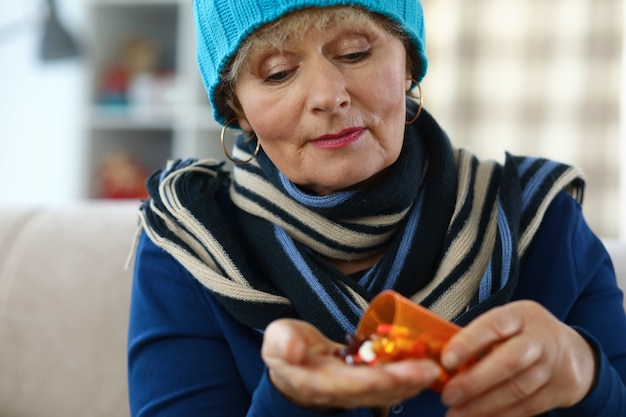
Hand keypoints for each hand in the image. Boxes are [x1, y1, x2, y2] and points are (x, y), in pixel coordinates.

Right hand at [261, 318, 440, 410]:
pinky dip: (408, 378)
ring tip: (434, 369)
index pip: (347, 384)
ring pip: (386, 393)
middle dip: (403, 382)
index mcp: (315, 381)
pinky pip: (388, 386)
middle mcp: (338, 392)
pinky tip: (424, 367)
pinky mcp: (364, 386)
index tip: (396, 371)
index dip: (373, 379)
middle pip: (374, 392)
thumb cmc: (284, 347)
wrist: (290, 365)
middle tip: (430, 369)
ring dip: (412, 383)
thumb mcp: (276, 338)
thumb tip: (293, 351)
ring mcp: (353, 392)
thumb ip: (283, 343)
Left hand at [440, 300, 596, 416]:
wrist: (574, 353)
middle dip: (475, 381)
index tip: (446, 361)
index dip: (469, 343)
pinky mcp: (558, 391)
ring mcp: (553, 366)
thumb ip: (481, 338)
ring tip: (456, 412)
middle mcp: (540, 338)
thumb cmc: (524, 335)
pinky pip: (527, 407)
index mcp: (521, 315)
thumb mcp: (507, 324)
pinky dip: (501, 415)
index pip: (493, 326)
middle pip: (509, 361)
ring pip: (517, 389)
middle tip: (448, 395)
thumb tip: (443, 362)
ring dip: (483, 404)